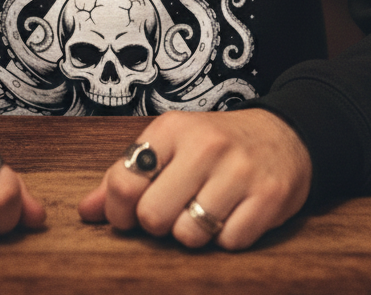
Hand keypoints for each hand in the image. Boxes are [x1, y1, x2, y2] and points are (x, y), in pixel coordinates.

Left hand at [78, 108, 311, 249]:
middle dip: (158, 224)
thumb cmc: (214, 145)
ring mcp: (239, 171)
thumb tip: (86, 212)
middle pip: (153, 216)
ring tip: (205, 210)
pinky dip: (227, 237)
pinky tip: (233, 214)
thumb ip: (124, 177)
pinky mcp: (268, 197)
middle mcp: (205, 146)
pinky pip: (229, 242)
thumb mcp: (168, 146)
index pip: (123, 182)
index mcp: (172, 129)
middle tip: (174, 210)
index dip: (119, 212)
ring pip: (189, 235)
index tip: (130, 213)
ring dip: (193, 233)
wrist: (284, 134)